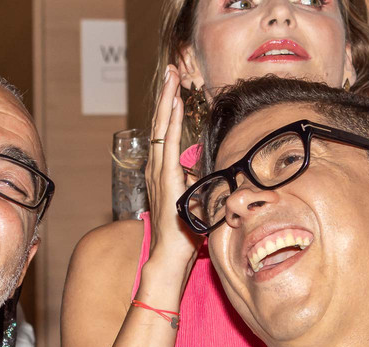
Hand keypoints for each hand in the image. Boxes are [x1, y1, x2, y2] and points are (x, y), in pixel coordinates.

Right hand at [145, 65, 201, 267]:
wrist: (171, 254)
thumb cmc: (185, 232)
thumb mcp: (196, 198)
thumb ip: (199, 181)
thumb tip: (212, 169)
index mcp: (163, 171)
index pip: (165, 132)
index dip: (169, 108)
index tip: (175, 86)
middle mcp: (156, 168)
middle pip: (160, 124)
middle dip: (165, 95)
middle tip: (170, 70)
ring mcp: (158, 172)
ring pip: (161, 129)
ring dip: (166, 101)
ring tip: (171, 78)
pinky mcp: (165, 178)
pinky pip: (167, 143)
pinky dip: (169, 123)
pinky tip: (172, 105)